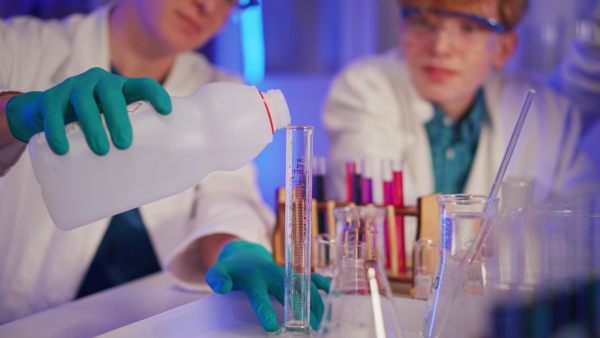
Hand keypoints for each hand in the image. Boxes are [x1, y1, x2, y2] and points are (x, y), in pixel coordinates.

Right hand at [5, 67, 170, 154]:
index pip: (143, 85)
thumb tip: (151, 178)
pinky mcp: (52, 96)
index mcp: (122, 88)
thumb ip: (130, 138)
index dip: (156, 95)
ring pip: (84, 101)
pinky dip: (57, 130)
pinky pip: (54, 111)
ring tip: (101, 150)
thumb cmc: (94, 121)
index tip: (166, 111)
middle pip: (112, 94)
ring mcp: (75, 86)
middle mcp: (100, 82)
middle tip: (124, 144)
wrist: (48, 112)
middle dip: (118, 118)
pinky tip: (62, 148)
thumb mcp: (112, 123)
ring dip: (93, 126)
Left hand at [205, 241, 330, 331]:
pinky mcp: (295, 274)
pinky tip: (334, 298)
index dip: (266, 310)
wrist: (245, 256)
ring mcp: (287, 273)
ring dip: (316, 304)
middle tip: (311, 329)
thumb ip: (216, 278)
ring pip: (305, 288)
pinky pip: (312, 278)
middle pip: (290, 293)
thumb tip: (223, 288)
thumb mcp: (218, 272)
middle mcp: (273, 274)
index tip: (273, 327)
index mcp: (254, 278)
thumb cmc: (232, 271)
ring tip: (323, 323)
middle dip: (302, 310)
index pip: (260, 296)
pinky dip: (324, 286)